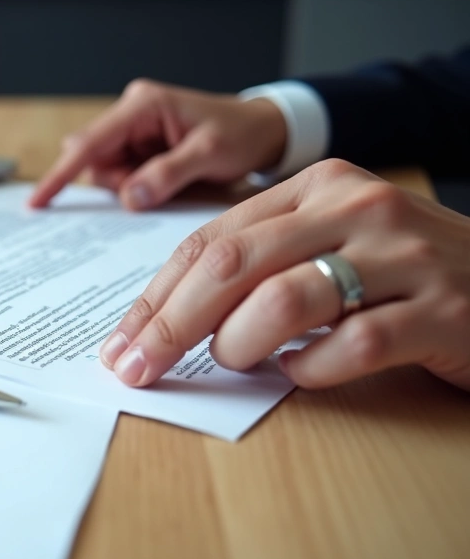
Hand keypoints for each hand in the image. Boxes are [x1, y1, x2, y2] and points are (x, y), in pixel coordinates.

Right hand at [29, 79, 288, 209]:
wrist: (266, 130)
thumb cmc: (242, 133)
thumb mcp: (210, 154)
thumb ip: (167, 174)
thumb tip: (128, 198)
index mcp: (142, 105)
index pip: (89, 143)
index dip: (61, 174)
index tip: (37, 201)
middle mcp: (131, 114)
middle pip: (95, 161)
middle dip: (119, 183)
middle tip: (159, 187)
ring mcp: (134, 132)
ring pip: (108, 172)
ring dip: (131, 187)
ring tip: (173, 180)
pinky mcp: (140, 147)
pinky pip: (124, 175)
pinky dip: (139, 187)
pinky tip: (167, 181)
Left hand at [97, 159, 469, 390]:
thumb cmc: (402, 273)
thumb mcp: (329, 243)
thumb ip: (260, 263)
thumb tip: (163, 318)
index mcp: (317, 185)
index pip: (211, 240)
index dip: (155, 297)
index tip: (121, 342)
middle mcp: (356, 208)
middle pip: (231, 267)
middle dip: (170, 325)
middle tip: (138, 369)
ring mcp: (403, 257)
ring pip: (284, 301)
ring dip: (240, 345)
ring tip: (239, 362)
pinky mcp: (442, 311)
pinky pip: (351, 347)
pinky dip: (312, 370)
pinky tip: (304, 372)